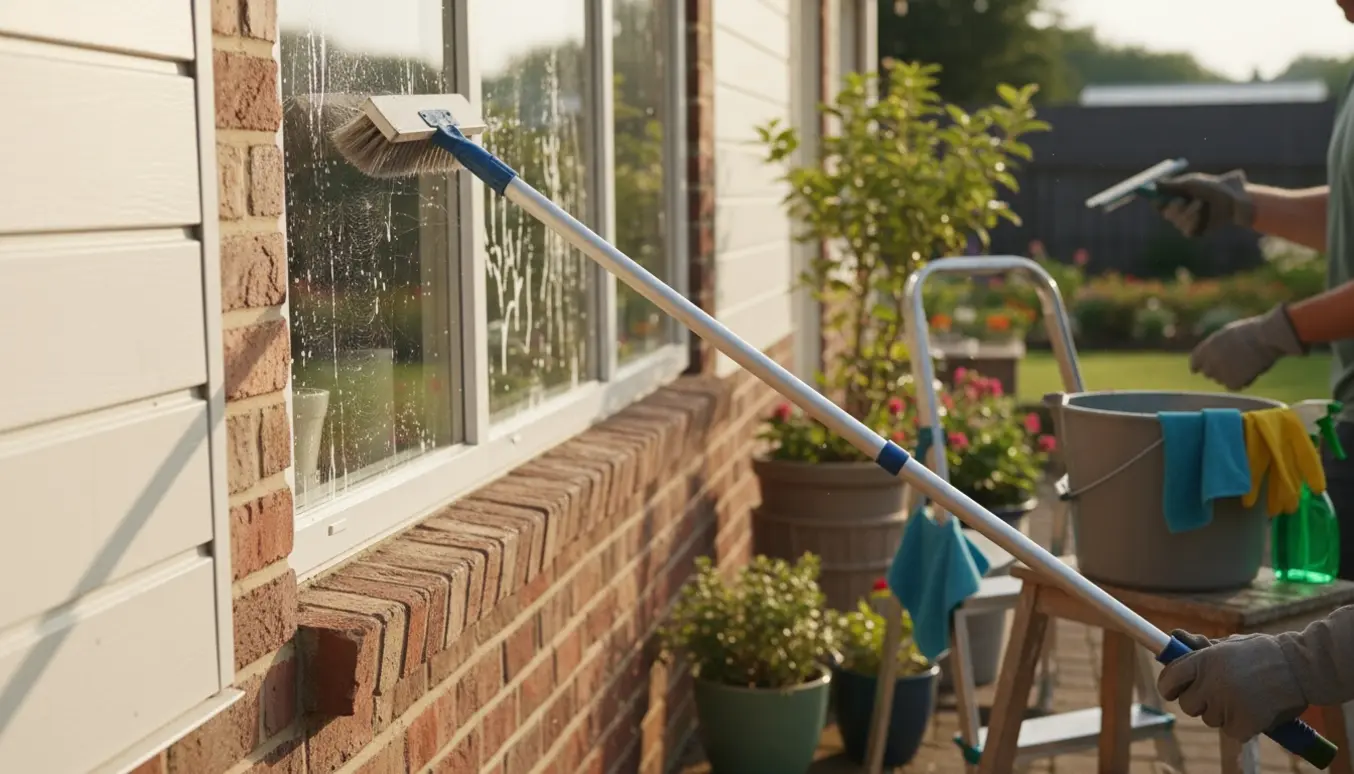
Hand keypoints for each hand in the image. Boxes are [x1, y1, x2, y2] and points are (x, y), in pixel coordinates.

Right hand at [1155, 170, 1254, 236]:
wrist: (1236, 199)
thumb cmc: (1216, 188)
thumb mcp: (1192, 183)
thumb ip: (1172, 185)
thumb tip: (1155, 184)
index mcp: (1180, 196)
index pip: (1160, 201)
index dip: (1157, 200)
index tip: (1156, 197)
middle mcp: (1183, 210)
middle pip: (1165, 213)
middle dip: (1172, 206)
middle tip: (1179, 201)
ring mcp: (1189, 221)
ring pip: (1176, 221)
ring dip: (1187, 211)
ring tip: (1202, 203)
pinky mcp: (1196, 232)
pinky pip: (1186, 229)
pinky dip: (1195, 220)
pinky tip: (1206, 214)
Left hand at [1157, 629, 1307, 741]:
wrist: (1300, 666)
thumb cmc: (1262, 652)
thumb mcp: (1229, 644)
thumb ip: (1200, 647)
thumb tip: (1173, 635)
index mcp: (1204, 660)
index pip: (1169, 678)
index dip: (1169, 686)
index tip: (1174, 689)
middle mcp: (1211, 682)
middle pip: (1187, 705)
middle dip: (1199, 702)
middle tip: (1217, 694)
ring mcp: (1227, 704)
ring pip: (1210, 719)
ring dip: (1223, 713)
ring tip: (1244, 697)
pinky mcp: (1244, 723)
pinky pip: (1231, 732)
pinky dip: (1241, 726)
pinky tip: (1254, 711)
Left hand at [1188, 305, 1303, 389]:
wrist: (1266, 337)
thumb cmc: (1251, 332)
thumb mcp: (1225, 335)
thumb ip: (1215, 347)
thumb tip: (1212, 356)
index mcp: (1206, 348)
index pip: (1195, 362)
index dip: (1199, 366)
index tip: (1201, 369)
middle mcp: (1209, 362)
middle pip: (1208, 373)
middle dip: (1216, 370)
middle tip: (1231, 365)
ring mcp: (1220, 373)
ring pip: (1220, 380)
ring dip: (1229, 376)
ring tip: (1245, 364)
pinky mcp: (1233, 383)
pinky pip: (1233, 386)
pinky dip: (1241, 382)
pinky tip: (1250, 371)